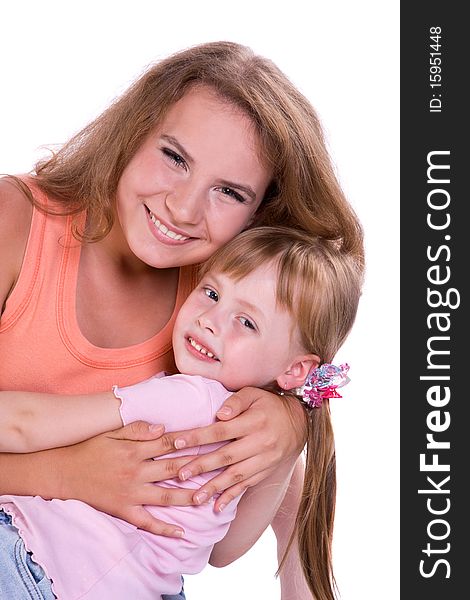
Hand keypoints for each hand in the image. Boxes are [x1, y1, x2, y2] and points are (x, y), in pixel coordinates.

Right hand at [52, 421, 196, 536]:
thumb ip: (137, 429)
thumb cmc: (90, 449)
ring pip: (165, 496)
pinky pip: (147, 522)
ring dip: (188, 497)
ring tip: (209, 498)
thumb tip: (162, 427)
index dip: (189, 440)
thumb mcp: (111, 433)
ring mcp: (131, 493)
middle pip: (172, 468)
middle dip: (197, 467)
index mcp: (134, 450)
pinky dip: (164, 529)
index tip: (210, 437)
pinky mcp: (124, 510)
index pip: (168, 443)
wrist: (63, 472)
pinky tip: (181, 533)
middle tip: (220, 466)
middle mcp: (136, 472)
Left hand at [162, 387, 306, 510]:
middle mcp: (261, 442)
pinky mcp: (266, 471)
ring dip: (214, 487)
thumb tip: (219, 414)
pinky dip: (232, 497)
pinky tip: (217, 507)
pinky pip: (247, 486)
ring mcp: (265, 460)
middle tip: (179, 474)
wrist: (298, 423)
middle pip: (226, 456)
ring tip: (195, 498)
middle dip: (201, 466)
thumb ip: (235, 402)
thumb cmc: (268, 405)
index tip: (177, 443)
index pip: (221, 431)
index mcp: (254, 421)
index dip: (198, 437)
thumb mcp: (253, 394)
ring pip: (236, 476)